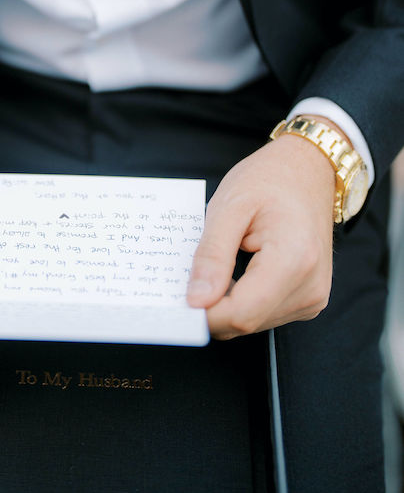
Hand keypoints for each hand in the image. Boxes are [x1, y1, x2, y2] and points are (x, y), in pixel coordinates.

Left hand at [186, 132, 335, 338]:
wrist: (309, 169)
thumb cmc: (270, 179)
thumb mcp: (228, 206)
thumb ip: (211, 255)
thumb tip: (196, 301)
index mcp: (293, 261)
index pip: (241, 314)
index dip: (204, 313)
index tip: (179, 297)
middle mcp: (310, 287)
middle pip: (245, 322)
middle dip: (213, 306)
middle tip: (194, 272)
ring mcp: (313, 297)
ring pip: (253, 323)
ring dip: (228, 302)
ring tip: (224, 262)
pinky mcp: (310, 299)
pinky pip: (265, 314)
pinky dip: (244, 299)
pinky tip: (239, 270)